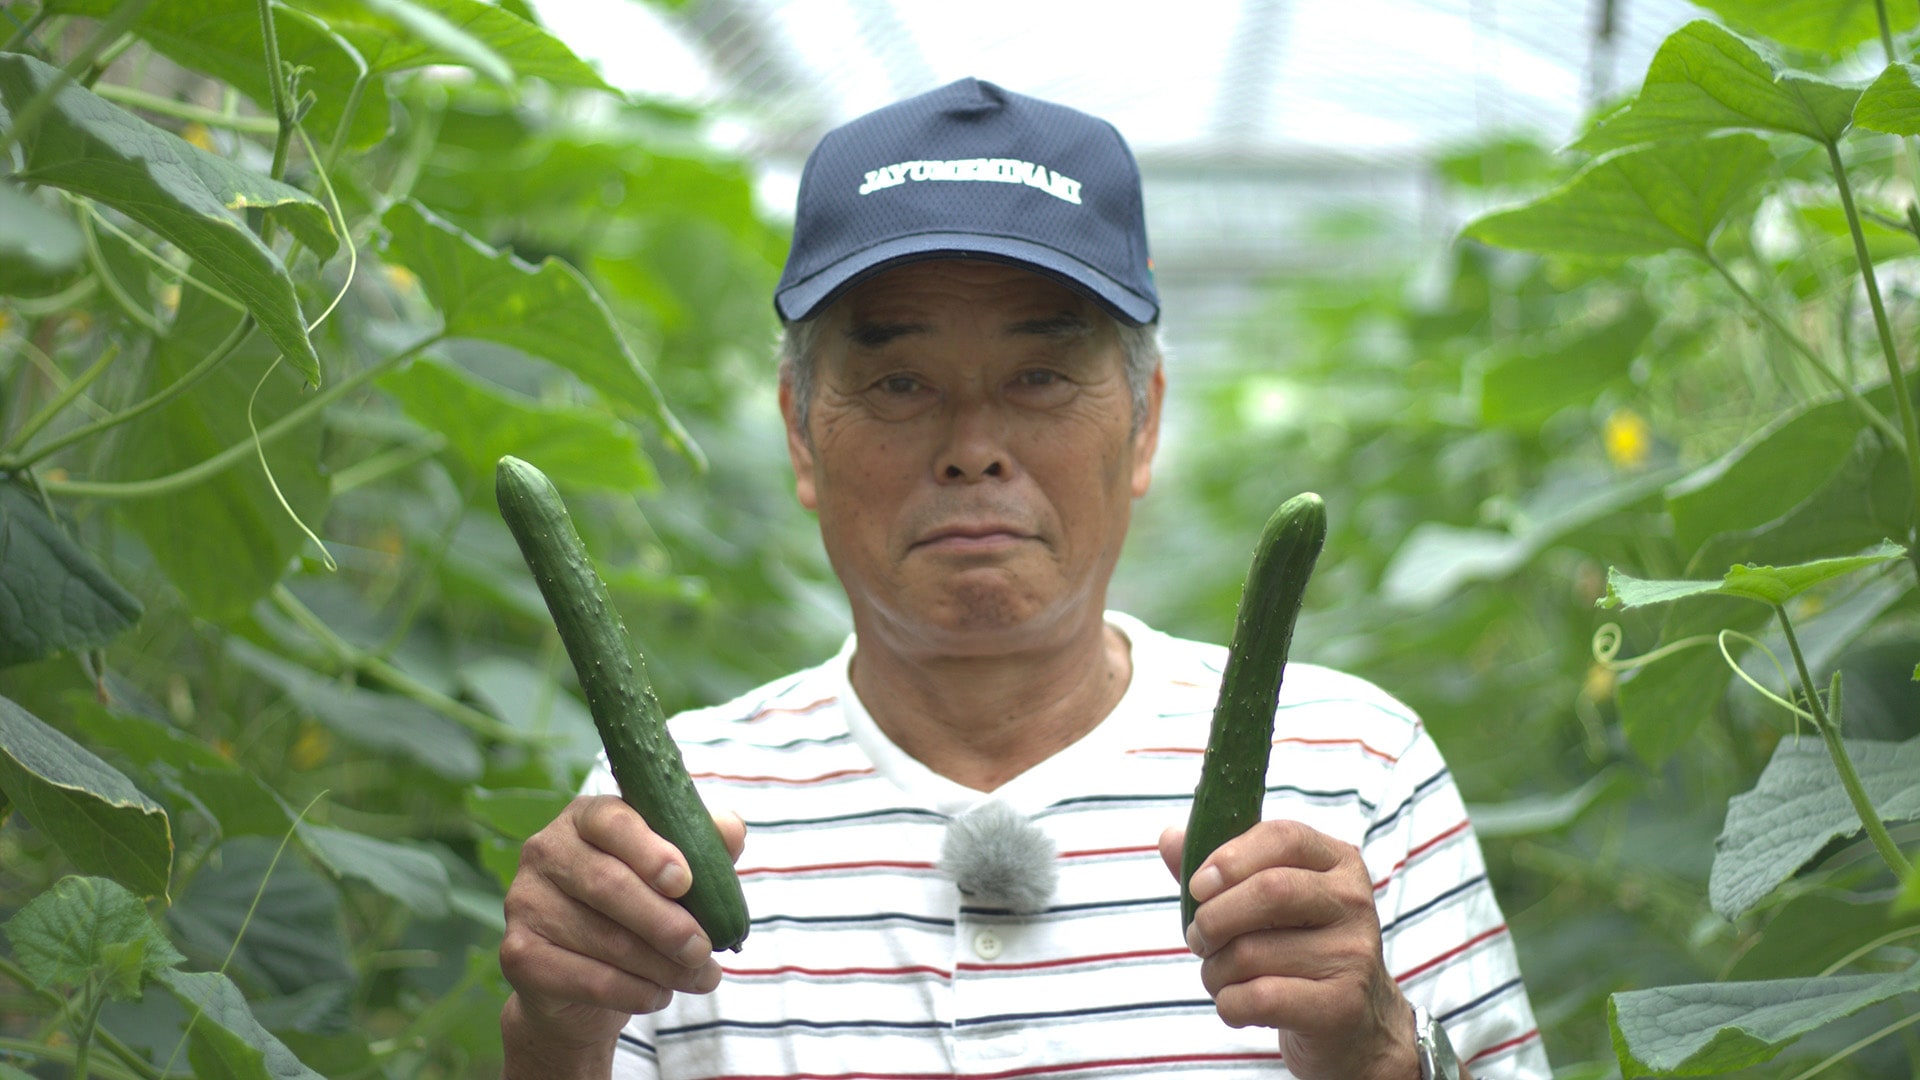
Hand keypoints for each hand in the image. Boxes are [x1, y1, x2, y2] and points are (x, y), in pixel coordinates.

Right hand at [500, 795, 746, 1069]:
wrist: (584, 985)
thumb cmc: (638, 913)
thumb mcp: (677, 875)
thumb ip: (703, 847)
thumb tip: (732, 829)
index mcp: (586, 817)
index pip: (613, 820)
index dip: (650, 851)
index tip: (686, 883)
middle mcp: (545, 850)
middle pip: (608, 883)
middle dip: (665, 922)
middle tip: (704, 949)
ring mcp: (525, 900)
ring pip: (603, 937)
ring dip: (660, 964)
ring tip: (698, 977)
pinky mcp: (518, 953)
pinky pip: (584, 977)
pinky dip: (631, 991)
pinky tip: (659, 995)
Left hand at [1159, 820, 1415, 1079]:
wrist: (1352, 1026)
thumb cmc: (1296, 951)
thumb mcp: (1266, 904)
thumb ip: (1220, 870)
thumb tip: (1169, 837)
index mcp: (1337, 862)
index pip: (1282, 836)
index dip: (1230, 857)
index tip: (1197, 887)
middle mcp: (1353, 902)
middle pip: (1270, 890)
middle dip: (1214, 918)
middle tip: (1199, 939)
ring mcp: (1353, 955)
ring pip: (1253, 952)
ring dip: (1215, 971)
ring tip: (1220, 978)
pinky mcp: (1342, 1006)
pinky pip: (1261, 998)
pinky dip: (1230, 1004)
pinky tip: (1237, 1005)